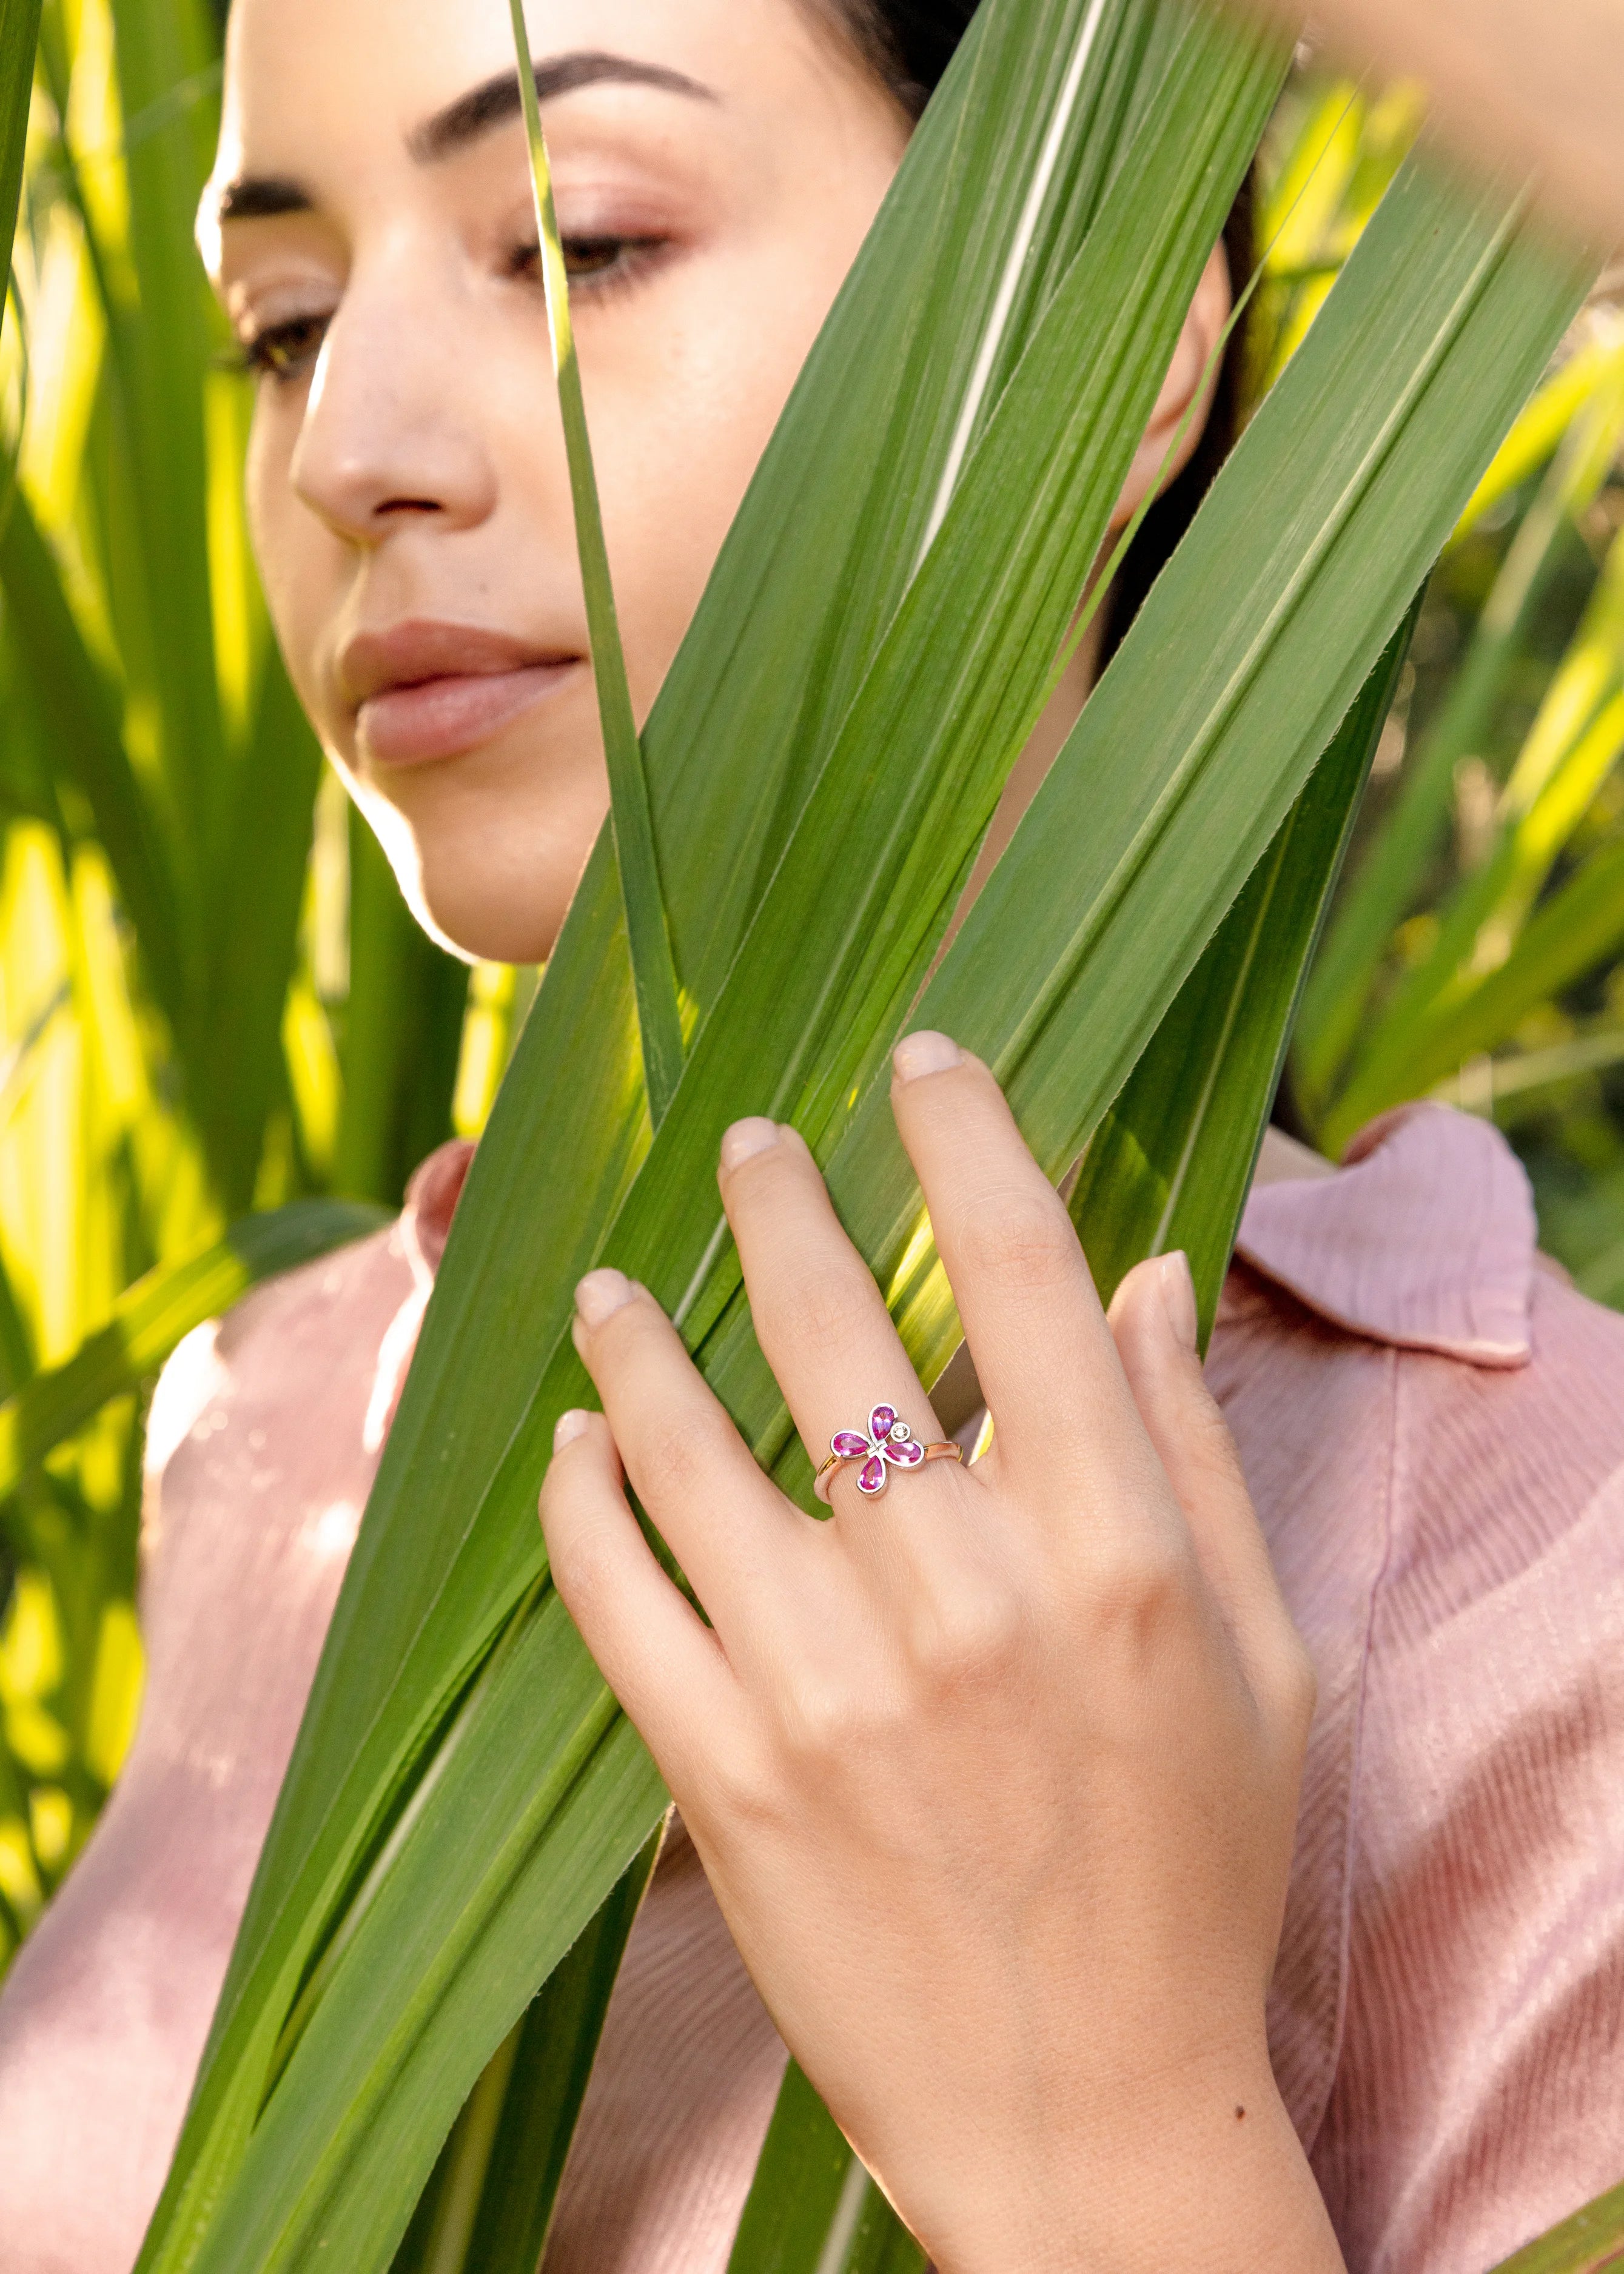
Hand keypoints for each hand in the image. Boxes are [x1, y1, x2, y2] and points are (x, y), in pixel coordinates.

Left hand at [541, 1032, 1343, 2273]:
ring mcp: (826, 1689)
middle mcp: (963, 1600)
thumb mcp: (1258, 1663)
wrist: (1084, 2113)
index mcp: (1112, 1556)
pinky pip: (614, 1595)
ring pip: (690, 1448)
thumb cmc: (1189, 1874)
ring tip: (610, 1282)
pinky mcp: (723, 1778)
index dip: (965, 1138)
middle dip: (780, 1203)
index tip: (922, 1056)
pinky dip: (581, 1500)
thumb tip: (1149, 1274)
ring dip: (640, 1340)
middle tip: (743, 1136)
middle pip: (839, 1331)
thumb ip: (1200, 1456)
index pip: (1025, 1278)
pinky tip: (572, 1444)